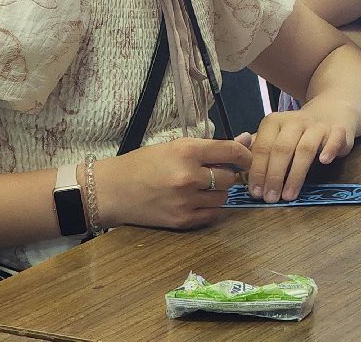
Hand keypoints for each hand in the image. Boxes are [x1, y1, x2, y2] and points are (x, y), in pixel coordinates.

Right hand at [94, 136, 252, 230]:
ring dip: (218, 191)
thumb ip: (211, 147)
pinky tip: (196, 200)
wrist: (112, 190)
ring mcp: (186, 201)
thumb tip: (246, 139)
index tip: (247, 158)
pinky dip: (210, 207)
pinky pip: (212, 214)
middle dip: (226, 174)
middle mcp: (188, 177)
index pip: (231, 151)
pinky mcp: (182, 221)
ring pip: (223, 197)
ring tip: (201, 186)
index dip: (245, 154)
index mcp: (187, 151)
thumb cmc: (143, 164)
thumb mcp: (175, 146)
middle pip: (229, 177)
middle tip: (214, 172)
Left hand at [241, 102, 358, 202]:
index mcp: (275, 122)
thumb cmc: (297, 132)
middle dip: (274, 176)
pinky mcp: (339, 130)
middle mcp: (295, 121)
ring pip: (305, 148)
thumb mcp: (274, 137)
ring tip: (289, 195)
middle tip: (270, 198)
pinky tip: (324, 162)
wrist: (331, 110)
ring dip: (296, 174)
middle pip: (282, 149)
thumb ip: (255, 150)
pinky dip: (330, 148)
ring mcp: (318, 125)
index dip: (257, 171)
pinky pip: (335, 138)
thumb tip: (234, 166)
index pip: (263, 148)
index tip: (255, 193)